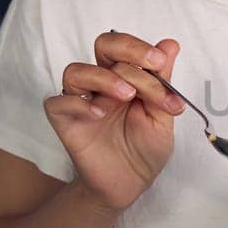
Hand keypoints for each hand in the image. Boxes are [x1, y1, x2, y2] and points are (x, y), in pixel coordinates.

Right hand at [44, 32, 186, 211]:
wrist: (130, 183)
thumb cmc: (145, 148)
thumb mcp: (162, 116)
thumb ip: (163, 83)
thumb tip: (170, 44)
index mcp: (126, 77)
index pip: (128, 49)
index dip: (144, 52)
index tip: (162, 62)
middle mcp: (102, 83)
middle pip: (102, 45)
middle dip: (128, 49)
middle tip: (151, 65)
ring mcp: (81, 100)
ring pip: (76, 71)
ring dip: (105, 77)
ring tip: (127, 96)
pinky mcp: (65, 121)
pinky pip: (58, 102)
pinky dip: (77, 103)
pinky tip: (99, 113)